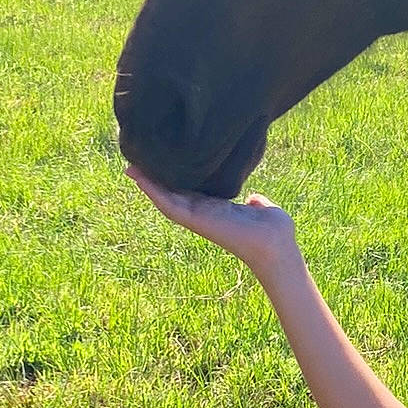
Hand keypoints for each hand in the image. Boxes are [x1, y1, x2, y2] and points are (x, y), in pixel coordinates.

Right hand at [127, 165, 299, 280]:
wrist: (277, 245)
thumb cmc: (275, 231)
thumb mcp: (262, 209)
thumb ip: (256, 203)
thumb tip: (255, 199)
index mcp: (217, 209)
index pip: (190, 191)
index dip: (175, 178)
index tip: (162, 163)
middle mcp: (204, 213)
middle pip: (172, 193)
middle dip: (154, 179)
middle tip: (135, 162)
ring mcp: (199, 218)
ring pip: (165, 199)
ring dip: (147, 184)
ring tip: (130, 167)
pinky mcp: (197, 220)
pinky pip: (170, 205)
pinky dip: (154, 192)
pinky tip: (140, 178)